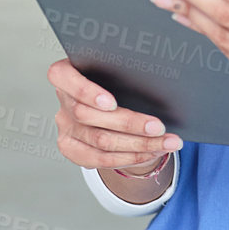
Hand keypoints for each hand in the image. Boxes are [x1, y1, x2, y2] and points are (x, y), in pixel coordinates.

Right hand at [48, 59, 181, 169]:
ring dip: (138, 144)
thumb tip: (158, 84)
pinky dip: (130, 157)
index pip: (63, 78)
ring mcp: (65, 127)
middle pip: (88, 116)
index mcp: (65, 73)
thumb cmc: (115, 80)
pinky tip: (150, 152)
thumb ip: (123, 73)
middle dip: (129, 123)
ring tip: (166, 142)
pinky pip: (101, 159)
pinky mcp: (71, 149)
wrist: (108, 103)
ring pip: (100, 142)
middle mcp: (62, 101)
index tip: (111, 102)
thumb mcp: (116, 70)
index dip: (85, 92)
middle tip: (158, 127)